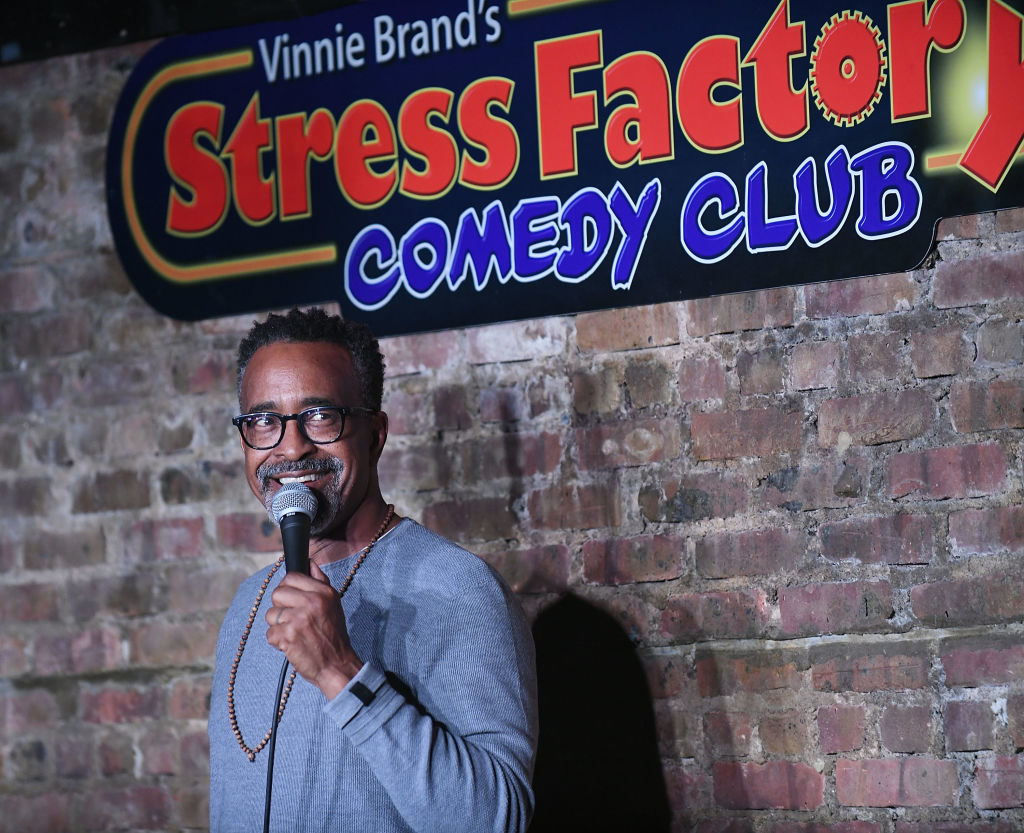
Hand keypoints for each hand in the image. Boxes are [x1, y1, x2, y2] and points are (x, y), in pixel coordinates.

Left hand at [265, 561, 363, 699]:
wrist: (336, 664)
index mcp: (323, 592)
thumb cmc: (333, 634)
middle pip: (277, 594)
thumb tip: (309, 563)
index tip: (292, 600)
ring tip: (294, 633)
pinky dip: (278, 641)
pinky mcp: (288, 636)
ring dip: (278, 626)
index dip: (287, 589)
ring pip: (271, 615)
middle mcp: (311, 603)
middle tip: (293, 618)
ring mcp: (298, 619)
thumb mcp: (333, 603)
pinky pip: (270, 633)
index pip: (291, 577)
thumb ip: (320, 581)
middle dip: (281, 607)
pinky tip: (292, 644)